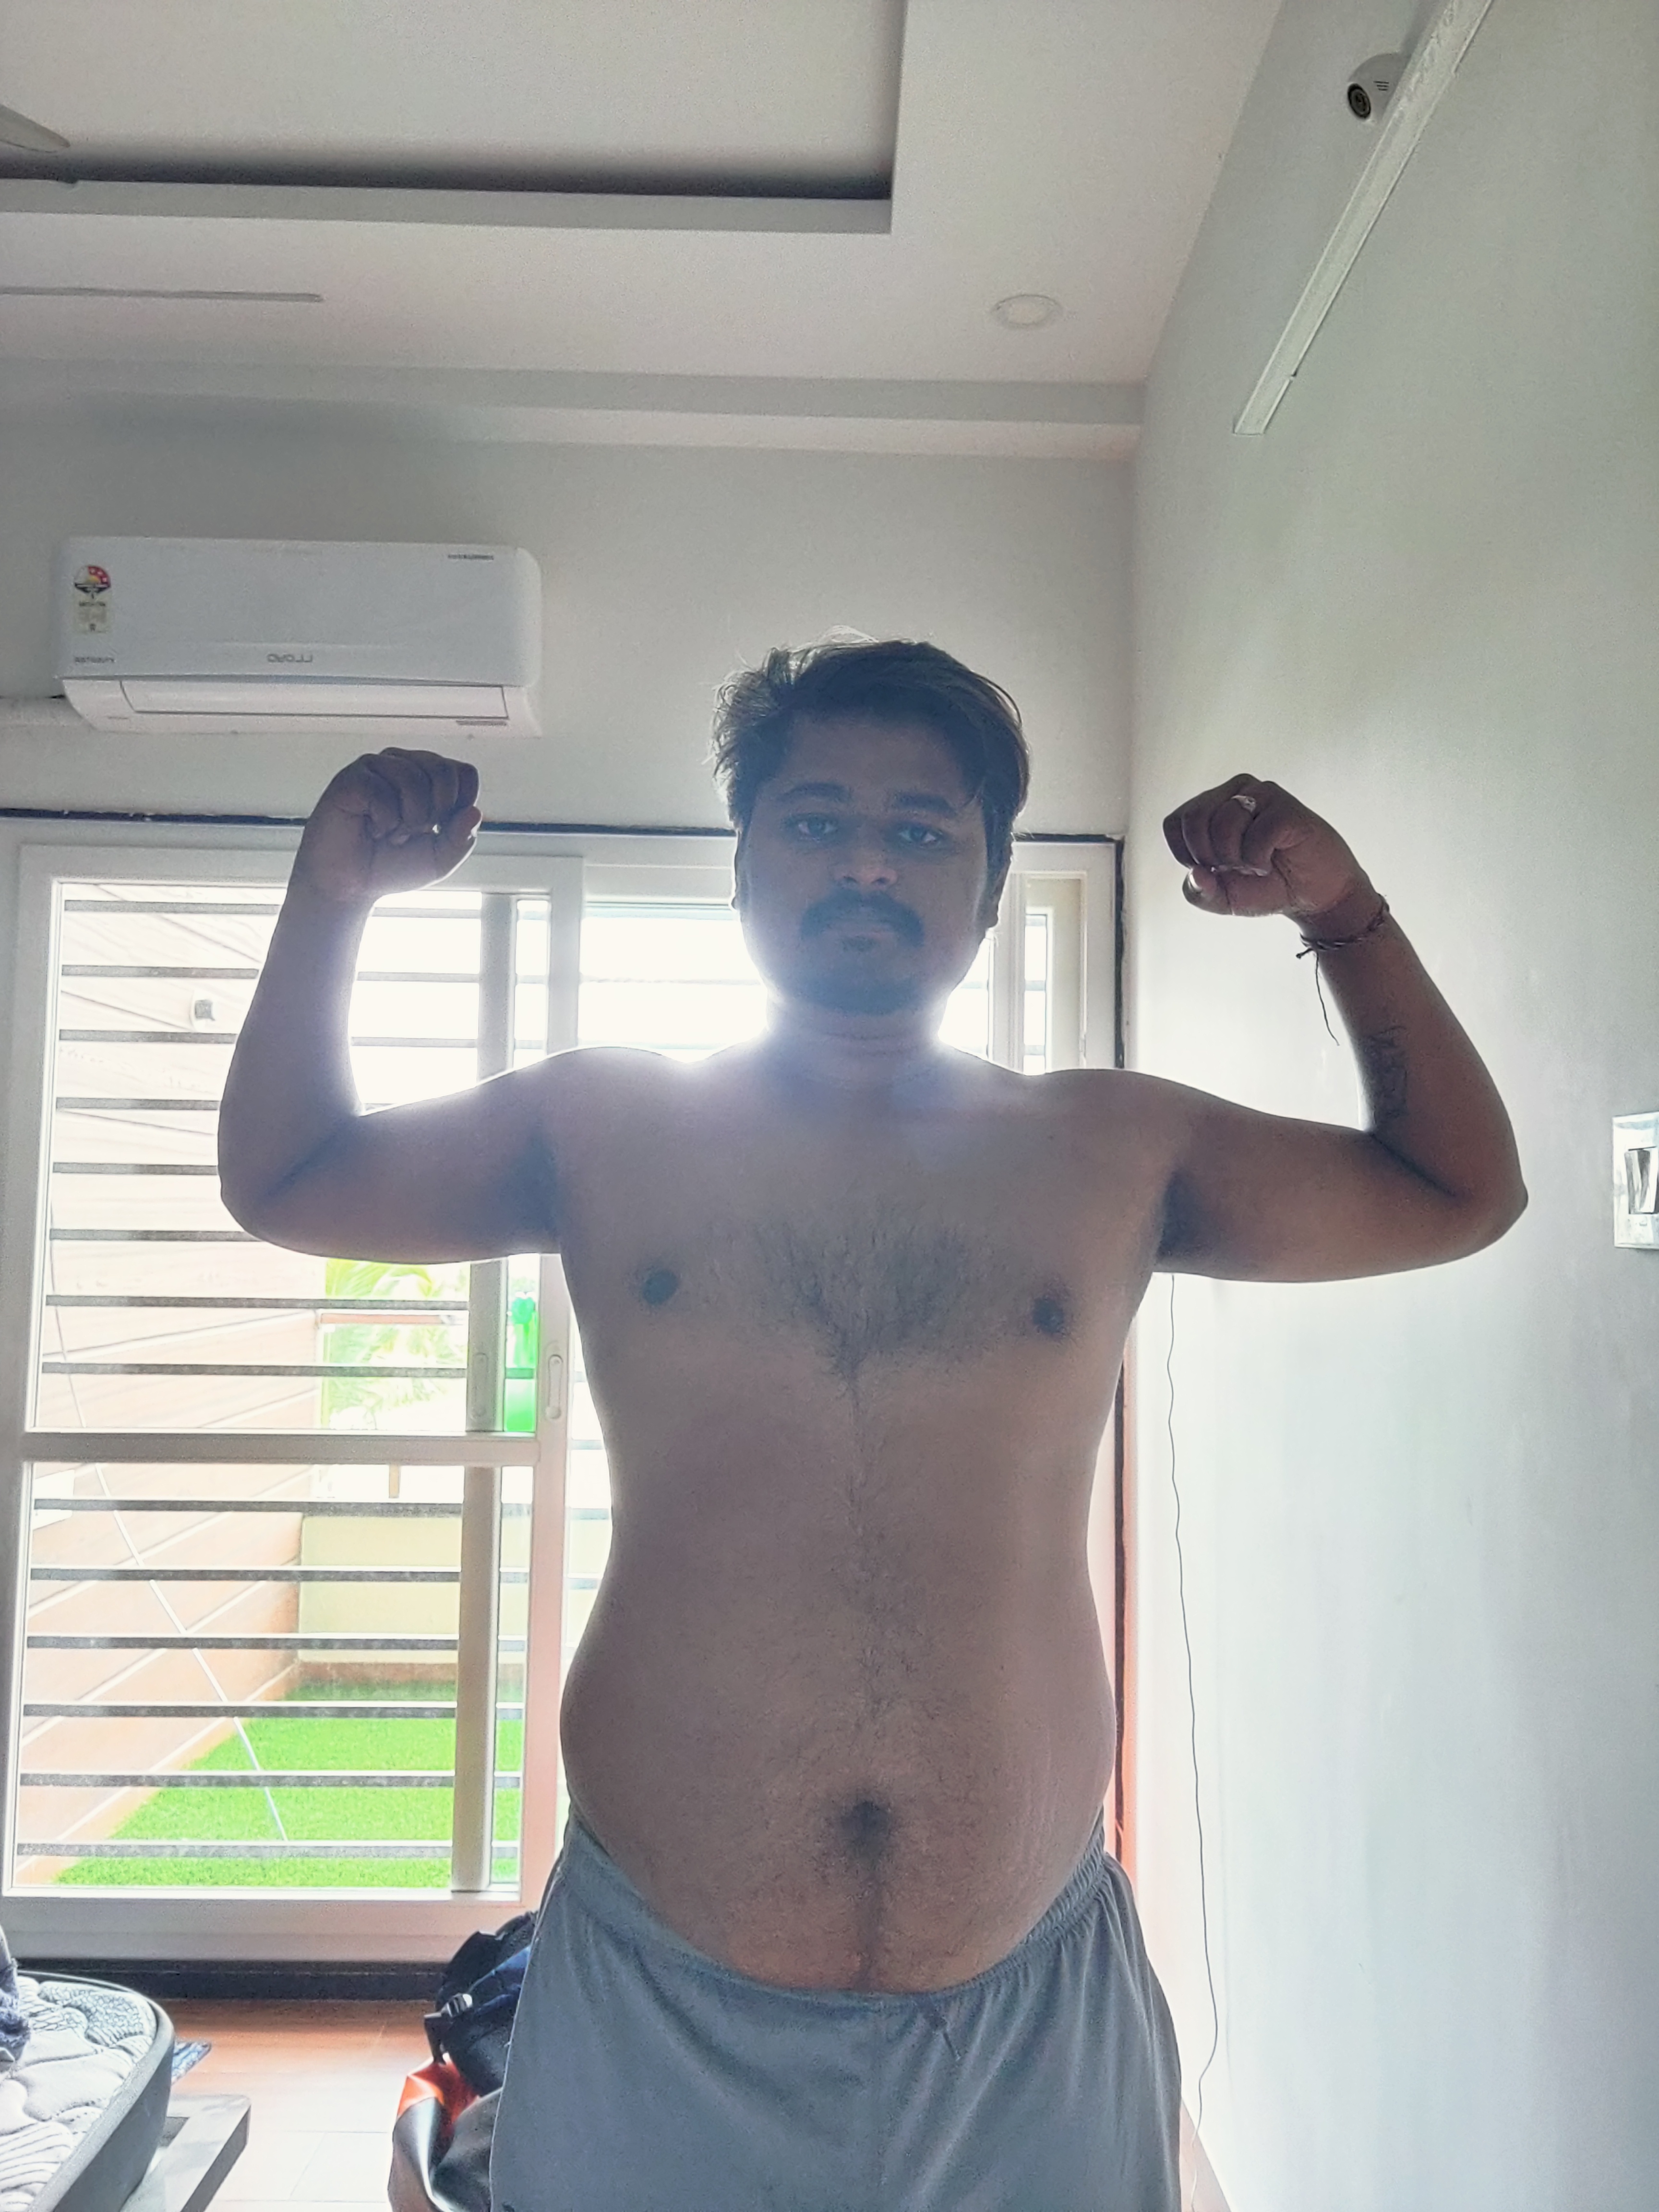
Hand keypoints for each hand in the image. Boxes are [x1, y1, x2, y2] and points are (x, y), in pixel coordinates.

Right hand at [294, 748, 481, 905]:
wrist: (350, 884)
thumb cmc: (391, 866)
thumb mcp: (439, 859)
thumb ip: (461, 838)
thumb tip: (475, 812)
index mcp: (428, 778)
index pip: (464, 773)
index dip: (460, 803)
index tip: (439, 828)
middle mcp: (404, 765)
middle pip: (443, 770)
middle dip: (434, 812)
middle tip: (412, 831)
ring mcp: (377, 767)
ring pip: (413, 778)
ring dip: (407, 819)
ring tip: (390, 832)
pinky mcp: (352, 777)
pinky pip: (382, 792)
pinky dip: (383, 821)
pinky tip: (371, 828)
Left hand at [1162, 774, 1371, 924]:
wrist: (1312, 897)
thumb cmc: (1266, 889)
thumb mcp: (1221, 899)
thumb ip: (1198, 892)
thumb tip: (1196, 874)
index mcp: (1212, 807)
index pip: (1175, 822)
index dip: (1187, 853)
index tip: (1213, 867)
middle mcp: (1234, 793)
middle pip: (1194, 817)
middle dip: (1210, 855)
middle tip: (1236, 867)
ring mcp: (1262, 795)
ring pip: (1224, 821)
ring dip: (1237, 857)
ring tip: (1256, 863)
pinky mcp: (1286, 807)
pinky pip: (1256, 832)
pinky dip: (1258, 858)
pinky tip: (1272, 860)